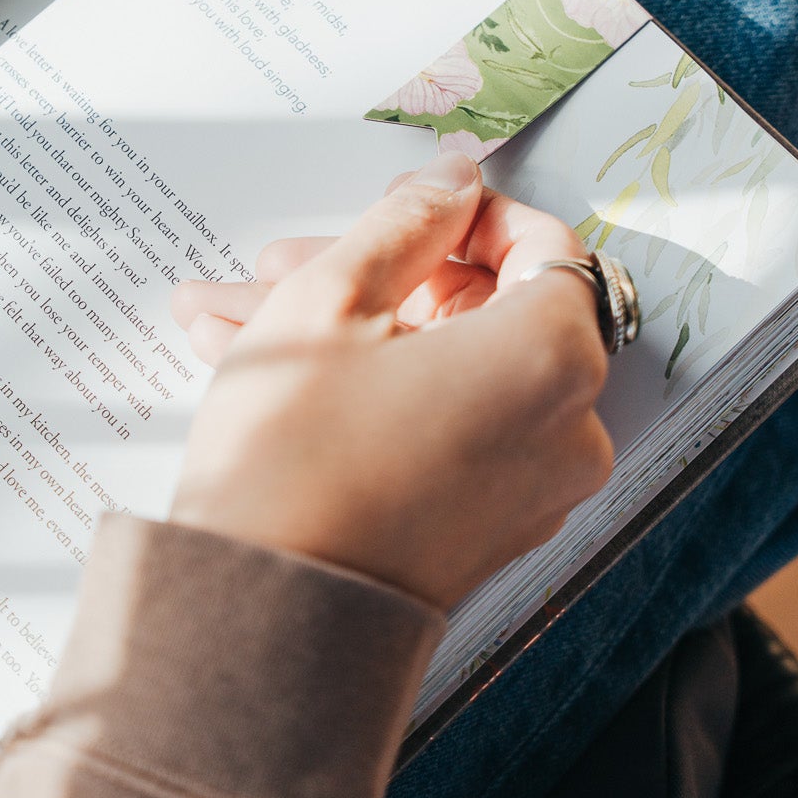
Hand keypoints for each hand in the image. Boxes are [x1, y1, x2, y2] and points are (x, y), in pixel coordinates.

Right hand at [169, 150, 614, 610]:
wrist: (262, 622)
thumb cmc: (297, 453)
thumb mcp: (335, 296)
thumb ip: (407, 220)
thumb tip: (456, 176)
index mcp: (554, 356)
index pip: (543, 245)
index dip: (464, 212)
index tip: (400, 203)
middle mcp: (566, 426)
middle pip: (479, 309)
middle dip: (376, 275)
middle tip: (281, 263)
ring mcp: (528, 487)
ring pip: (439, 368)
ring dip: (345, 330)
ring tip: (231, 315)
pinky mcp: (481, 528)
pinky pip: (436, 425)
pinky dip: (366, 389)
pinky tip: (259, 363)